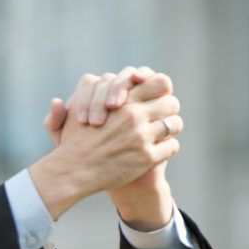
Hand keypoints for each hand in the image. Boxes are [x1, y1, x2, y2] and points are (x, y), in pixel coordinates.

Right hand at [29, 69, 181, 220]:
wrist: (74, 171)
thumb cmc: (76, 141)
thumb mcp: (81, 110)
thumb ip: (94, 93)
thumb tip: (122, 77)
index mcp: (123, 101)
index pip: (160, 83)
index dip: (161, 91)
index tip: (156, 99)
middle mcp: (134, 116)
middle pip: (171, 103)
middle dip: (168, 111)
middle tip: (162, 118)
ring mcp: (141, 137)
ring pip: (175, 124)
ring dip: (170, 130)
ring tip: (160, 136)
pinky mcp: (147, 157)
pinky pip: (172, 146)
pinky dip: (167, 149)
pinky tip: (156, 152)